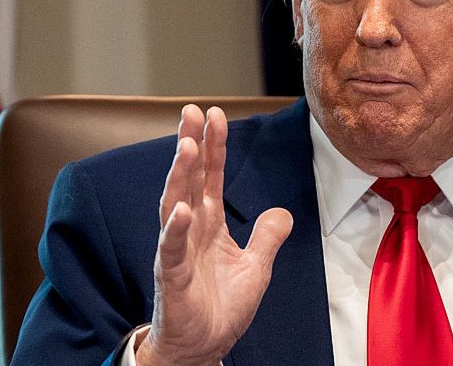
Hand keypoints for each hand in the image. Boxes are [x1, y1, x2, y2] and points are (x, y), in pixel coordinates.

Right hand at [136, 105, 293, 365]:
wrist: (202, 347)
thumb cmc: (221, 308)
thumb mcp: (256, 268)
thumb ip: (266, 237)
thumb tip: (282, 212)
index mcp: (209, 224)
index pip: (211, 177)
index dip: (215, 146)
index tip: (215, 113)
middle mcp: (190, 230)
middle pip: (189, 180)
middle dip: (191, 144)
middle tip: (191, 111)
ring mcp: (176, 251)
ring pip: (175, 204)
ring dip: (180, 175)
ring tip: (188, 146)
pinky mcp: (171, 276)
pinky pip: (170, 248)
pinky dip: (174, 228)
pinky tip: (182, 209)